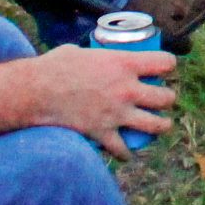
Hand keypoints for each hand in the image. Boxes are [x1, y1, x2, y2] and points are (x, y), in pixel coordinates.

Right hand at [33, 43, 176, 154]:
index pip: (165, 62)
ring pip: (156, 125)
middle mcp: (127, 89)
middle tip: (162, 99)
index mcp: (124, 63)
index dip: (169, 65)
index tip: (166, 69)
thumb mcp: (81, 51)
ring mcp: (117, 113)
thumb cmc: (55, 66)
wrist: (36, 92)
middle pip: (167, 97)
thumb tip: (93, 56)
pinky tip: (126, 153)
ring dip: (161, 126)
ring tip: (161, 125)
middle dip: (167, 98)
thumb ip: (96, 55)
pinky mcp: (103, 133)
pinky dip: (125, 153)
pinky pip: (123, 150)